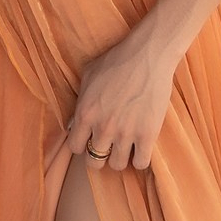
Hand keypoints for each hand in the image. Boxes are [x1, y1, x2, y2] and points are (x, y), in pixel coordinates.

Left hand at [66, 33, 175, 171]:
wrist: (148, 55)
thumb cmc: (116, 60)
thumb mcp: (88, 76)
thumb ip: (78, 101)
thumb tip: (72, 124)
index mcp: (85, 114)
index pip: (75, 148)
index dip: (82, 145)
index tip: (90, 140)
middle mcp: (102, 128)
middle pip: (94, 162)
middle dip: (99, 156)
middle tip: (107, 147)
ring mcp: (125, 133)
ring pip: (117, 165)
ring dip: (120, 157)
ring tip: (125, 146)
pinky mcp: (147, 135)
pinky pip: (141, 163)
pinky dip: (140, 159)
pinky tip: (141, 148)